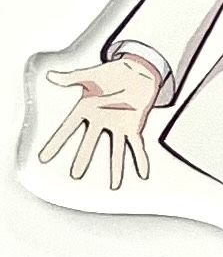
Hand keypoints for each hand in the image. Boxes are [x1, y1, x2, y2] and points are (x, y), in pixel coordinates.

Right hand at [38, 56, 159, 188]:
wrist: (137, 71)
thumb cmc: (113, 72)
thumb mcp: (90, 75)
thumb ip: (72, 78)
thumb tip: (53, 75)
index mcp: (87, 109)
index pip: (68, 129)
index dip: (56, 144)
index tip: (44, 158)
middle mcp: (101, 122)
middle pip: (90, 144)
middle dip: (82, 159)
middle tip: (75, 174)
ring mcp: (118, 126)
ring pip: (115, 151)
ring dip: (115, 168)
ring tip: (115, 185)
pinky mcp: (134, 127)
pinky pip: (137, 146)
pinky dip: (141, 159)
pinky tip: (143, 173)